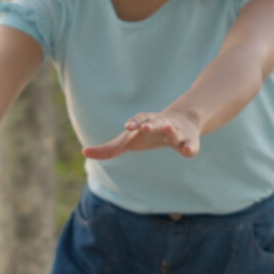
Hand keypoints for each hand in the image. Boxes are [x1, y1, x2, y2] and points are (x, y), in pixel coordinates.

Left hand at [83, 109, 201, 159]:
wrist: (180, 123)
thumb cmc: (147, 134)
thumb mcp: (128, 141)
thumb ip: (108, 149)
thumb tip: (84, 152)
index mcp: (145, 122)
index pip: (138, 121)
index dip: (134, 123)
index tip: (128, 127)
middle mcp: (161, 124)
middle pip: (155, 122)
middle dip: (151, 124)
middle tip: (146, 127)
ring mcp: (176, 132)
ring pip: (173, 130)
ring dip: (171, 130)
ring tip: (170, 132)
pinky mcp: (188, 141)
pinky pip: (190, 145)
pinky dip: (189, 147)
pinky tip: (188, 152)